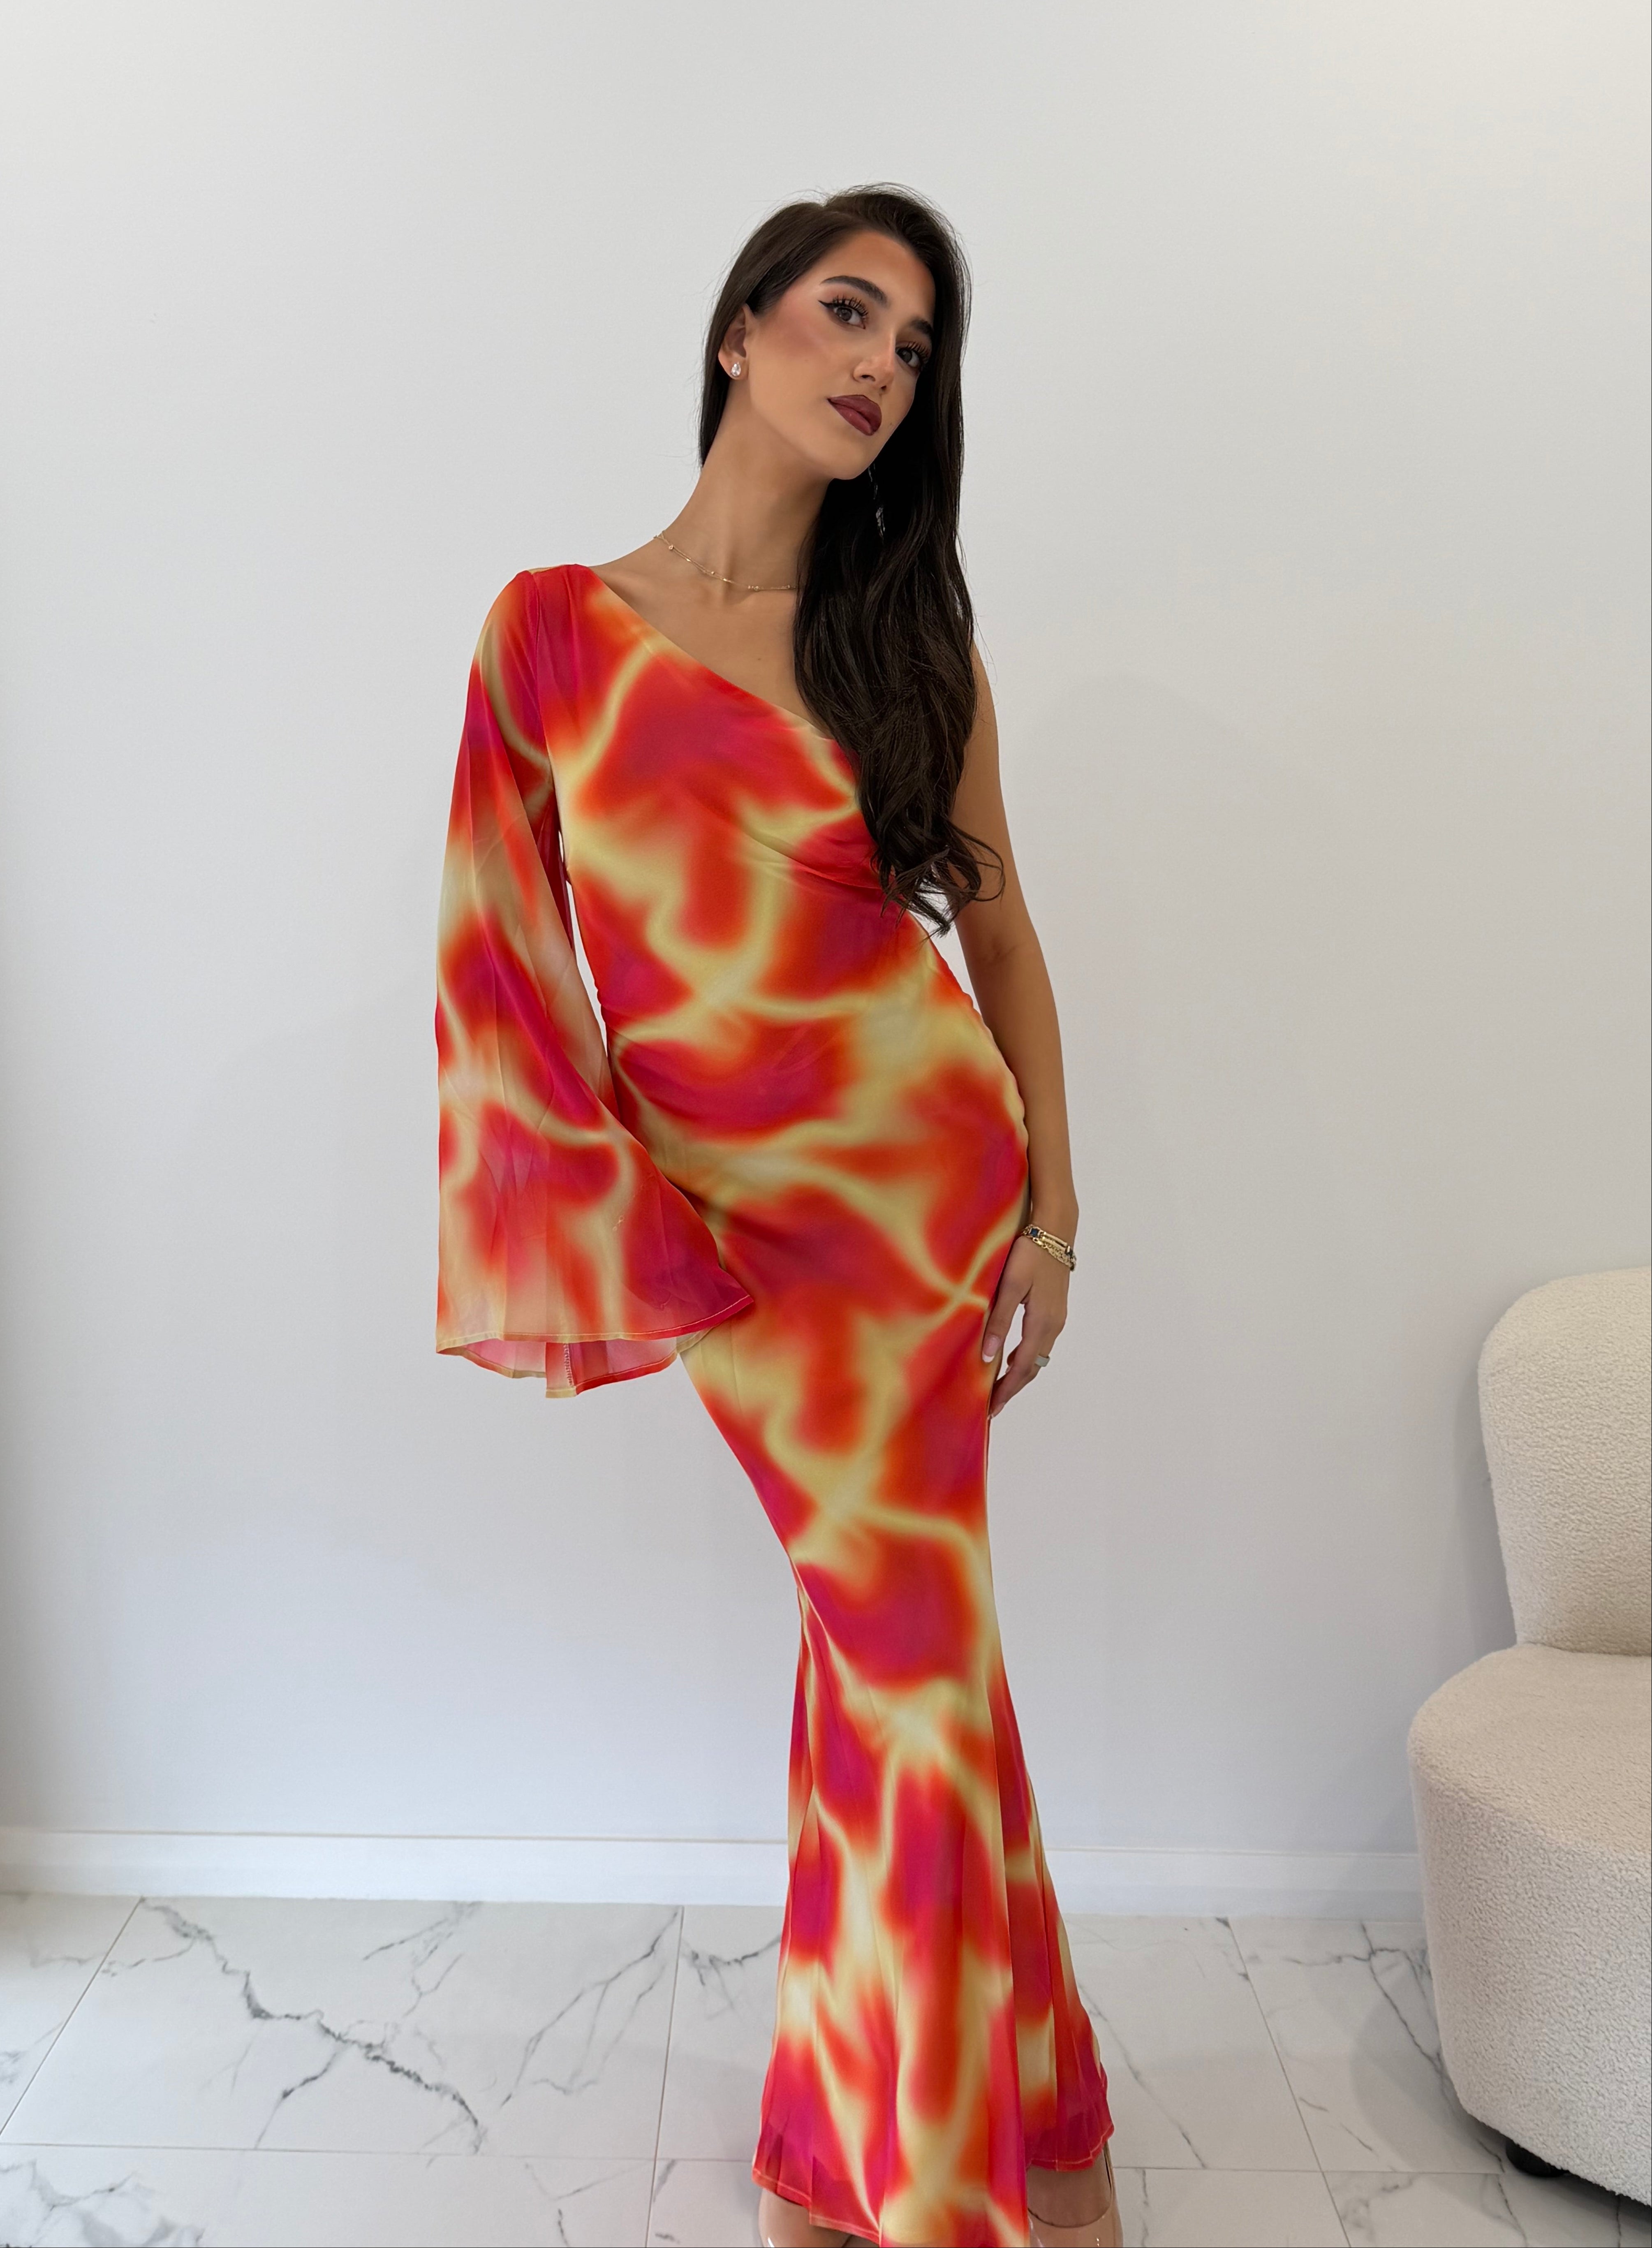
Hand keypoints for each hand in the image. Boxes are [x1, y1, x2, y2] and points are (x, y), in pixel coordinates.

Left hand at [981, 1235, 1068, 1417]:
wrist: (1055, 1230)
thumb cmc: (1030, 1253)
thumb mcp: (1010, 1285)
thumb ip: (999, 1320)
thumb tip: (988, 1356)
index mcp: (1041, 1323)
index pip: (1021, 1368)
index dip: (1006, 1390)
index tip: (992, 1409)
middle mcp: (1053, 1326)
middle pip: (1033, 1368)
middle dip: (1013, 1388)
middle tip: (994, 1406)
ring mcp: (1057, 1318)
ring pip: (1038, 1357)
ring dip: (1020, 1374)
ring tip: (1000, 1387)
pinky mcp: (1055, 1310)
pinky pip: (1041, 1344)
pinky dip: (1027, 1358)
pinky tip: (1013, 1357)